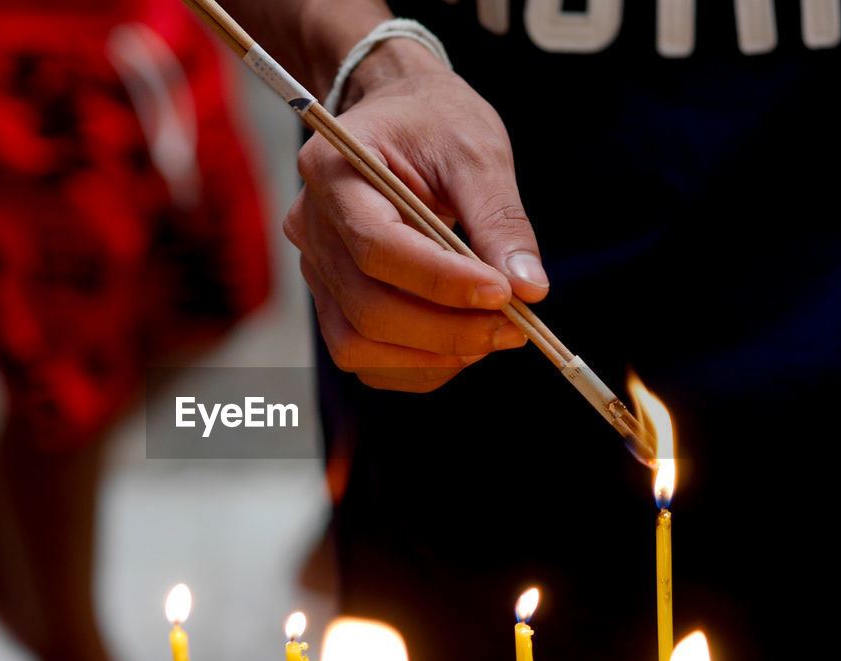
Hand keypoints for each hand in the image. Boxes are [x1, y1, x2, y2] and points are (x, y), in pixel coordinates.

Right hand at [284, 39, 547, 391]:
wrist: (398, 115)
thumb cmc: (434, 122)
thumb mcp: (477, 152)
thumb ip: (500, 221)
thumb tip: (529, 291)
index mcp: (333, 168)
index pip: (377, 245)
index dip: (441, 281)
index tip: (504, 294)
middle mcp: (311, 224)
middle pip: (366, 306)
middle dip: (446, 330)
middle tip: (513, 328)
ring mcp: (315, 267)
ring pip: (357, 343)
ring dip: (431, 355)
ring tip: (491, 335)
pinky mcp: (331, 298)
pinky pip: (362, 355)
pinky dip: (415, 365)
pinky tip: (460, 345)